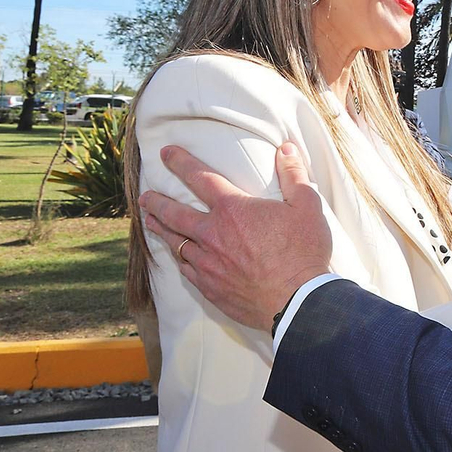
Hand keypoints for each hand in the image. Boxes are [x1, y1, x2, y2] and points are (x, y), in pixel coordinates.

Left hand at [139, 142, 331, 331]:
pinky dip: (180, 260)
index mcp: (233, 209)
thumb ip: (294, 175)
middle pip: (175, 213)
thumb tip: (286, 149)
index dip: (181, 162)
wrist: (298, 302)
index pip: (200, 178)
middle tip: (145, 197)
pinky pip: (187, 270)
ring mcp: (208, 263)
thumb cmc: (303, 253)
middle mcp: (213, 234)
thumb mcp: (307, 206)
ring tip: (150, 222)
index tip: (166, 153)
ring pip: (176, 243)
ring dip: (161, 230)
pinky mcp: (211, 288)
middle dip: (157, 202)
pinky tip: (178, 259)